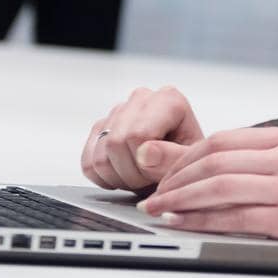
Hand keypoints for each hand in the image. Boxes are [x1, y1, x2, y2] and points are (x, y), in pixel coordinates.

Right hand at [82, 86, 204, 191]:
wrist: (179, 166)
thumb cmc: (188, 161)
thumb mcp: (190, 162)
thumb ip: (172, 158)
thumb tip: (145, 153)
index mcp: (168, 100)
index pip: (138, 134)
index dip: (145, 164)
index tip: (159, 172)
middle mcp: (141, 99)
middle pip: (115, 144)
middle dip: (132, 174)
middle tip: (150, 179)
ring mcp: (118, 112)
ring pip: (99, 156)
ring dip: (119, 178)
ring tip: (141, 177)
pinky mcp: (101, 128)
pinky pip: (87, 163)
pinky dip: (104, 179)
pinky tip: (125, 175)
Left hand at [141, 127, 277, 265]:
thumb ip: (271, 164)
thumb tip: (226, 171)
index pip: (223, 140)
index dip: (186, 157)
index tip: (166, 173)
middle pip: (214, 160)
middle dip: (174, 178)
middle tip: (151, 194)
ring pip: (219, 187)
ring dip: (180, 199)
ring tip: (157, 211)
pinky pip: (237, 218)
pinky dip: (202, 221)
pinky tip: (184, 226)